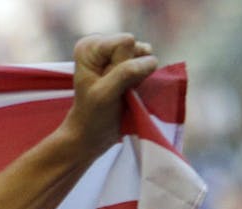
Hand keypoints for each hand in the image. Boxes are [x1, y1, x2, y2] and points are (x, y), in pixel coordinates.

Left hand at [64, 33, 157, 157]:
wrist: (92, 134)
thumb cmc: (93, 115)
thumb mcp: (105, 94)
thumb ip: (125, 73)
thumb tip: (151, 61)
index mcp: (90, 46)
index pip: (125, 42)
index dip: (122, 65)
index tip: (107, 83)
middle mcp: (103, 44)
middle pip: (137, 47)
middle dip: (132, 70)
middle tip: (116, 89)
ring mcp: (118, 53)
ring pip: (146, 55)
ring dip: (139, 76)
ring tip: (123, 90)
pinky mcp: (130, 63)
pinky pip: (150, 64)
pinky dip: (145, 78)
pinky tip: (131, 89)